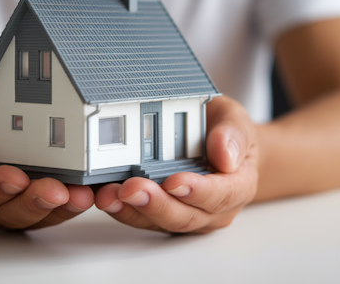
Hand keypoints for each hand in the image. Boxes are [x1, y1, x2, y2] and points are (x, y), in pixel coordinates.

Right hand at [0, 101, 94, 229]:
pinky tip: (89, 193)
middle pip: (13, 211)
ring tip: (79, 195)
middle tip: (55, 191)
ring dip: (61, 208)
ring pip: (40, 216)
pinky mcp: (43, 205)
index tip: (15, 178)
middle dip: (36, 201)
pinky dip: (75, 204)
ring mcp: (18, 207)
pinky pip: (58, 210)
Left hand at [95, 96, 258, 232]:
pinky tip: (103, 194)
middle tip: (131, 188)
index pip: (220, 195)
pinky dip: (121, 207)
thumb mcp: (234, 119)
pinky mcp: (159, 213)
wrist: (215, 143)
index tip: (174, 182)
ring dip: (131, 210)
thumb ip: (232, 133)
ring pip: (158, 221)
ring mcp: (185, 214)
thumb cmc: (224, 131)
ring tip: (108, 195)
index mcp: (236, 185)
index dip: (197, 191)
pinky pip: (140, 216)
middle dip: (155, 204)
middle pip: (184, 215)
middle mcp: (211, 208)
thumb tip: (225, 155)